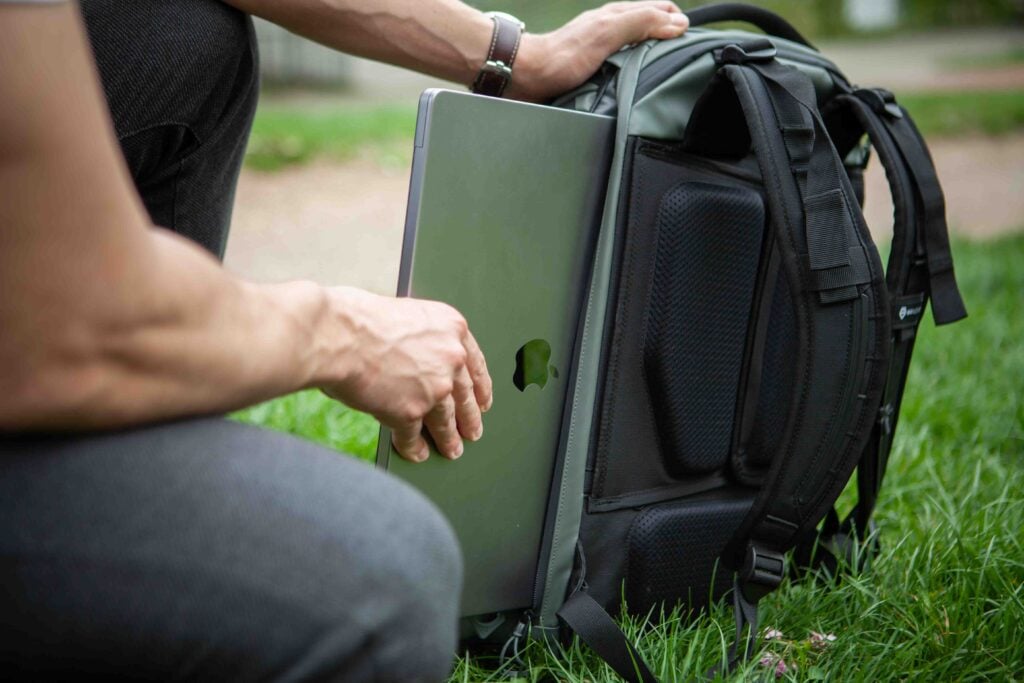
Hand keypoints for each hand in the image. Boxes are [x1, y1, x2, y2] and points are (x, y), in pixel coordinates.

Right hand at [319, 288, 492, 462]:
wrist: (336, 333)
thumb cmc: (358, 318)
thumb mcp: (405, 317)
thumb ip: (422, 341)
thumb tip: (419, 362)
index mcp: (452, 328)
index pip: (475, 364)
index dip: (480, 387)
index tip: (483, 401)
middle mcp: (450, 358)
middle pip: (465, 396)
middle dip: (470, 418)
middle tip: (472, 431)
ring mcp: (434, 388)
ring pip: (446, 420)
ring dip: (449, 439)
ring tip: (452, 450)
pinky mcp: (410, 412)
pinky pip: (414, 436)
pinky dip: (415, 448)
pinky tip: (416, 453)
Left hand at [505, 1, 688, 101]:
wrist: (526, 76)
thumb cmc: (561, 56)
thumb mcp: (607, 32)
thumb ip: (641, 22)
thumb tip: (676, 22)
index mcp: (616, 15)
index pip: (658, 9)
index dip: (677, 19)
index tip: (693, 35)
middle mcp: (608, 28)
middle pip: (648, 24)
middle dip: (668, 30)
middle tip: (686, 47)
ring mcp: (598, 47)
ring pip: (634, 43)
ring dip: (651, 49)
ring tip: (667, 62)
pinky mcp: (589, 67)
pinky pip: (621, 62)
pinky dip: (634, 66)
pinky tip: (636, 79)